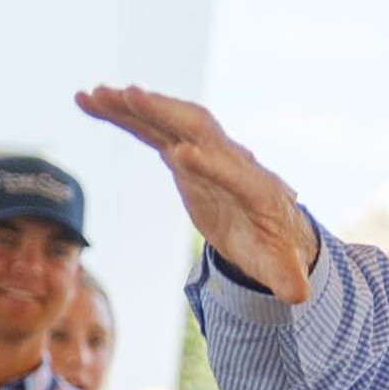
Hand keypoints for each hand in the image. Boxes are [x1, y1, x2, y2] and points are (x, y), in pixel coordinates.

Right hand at [75, 86, 320, 302]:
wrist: (274, 229)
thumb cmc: (277, 250)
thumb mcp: (284, 270)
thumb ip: (289, 280)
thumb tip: (298, 296)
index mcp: (257, 191)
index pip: (235, 174)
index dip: (211, 165)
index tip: (182, 155)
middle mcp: (233, 162)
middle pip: (202, 130)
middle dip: (168, 114)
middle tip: (131, 97)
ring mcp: (208, 154)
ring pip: (172, 120)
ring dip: (135, 105)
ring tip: (96, 94)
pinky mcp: (185, 155)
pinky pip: (152, 128)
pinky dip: (123, 115)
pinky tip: (90, 101)